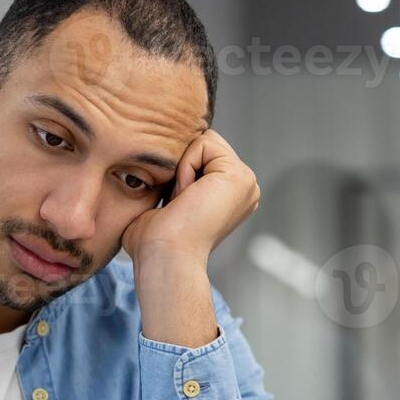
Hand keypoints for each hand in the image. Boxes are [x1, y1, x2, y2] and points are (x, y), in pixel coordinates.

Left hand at [120, 129, 259, 348]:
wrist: (164, 258)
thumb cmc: (155, 243)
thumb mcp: (164, 204)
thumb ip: (170, 180)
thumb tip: (153, 164)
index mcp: (229, 195)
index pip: (199, 153)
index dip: (177, 170)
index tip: (174, 205)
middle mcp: (244, 188)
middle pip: (203, 143)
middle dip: (182, 166)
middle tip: (178, 203)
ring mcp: (246, 182)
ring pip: (203, 141)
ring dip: (183, 168)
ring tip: (182, 200)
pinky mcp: (239, 175)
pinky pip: (203, 144)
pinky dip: (186, 167)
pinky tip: (186, 196)